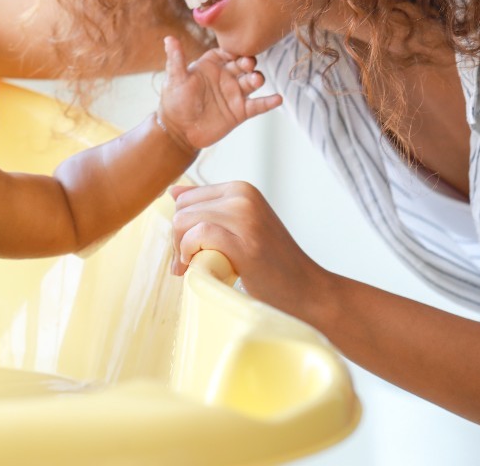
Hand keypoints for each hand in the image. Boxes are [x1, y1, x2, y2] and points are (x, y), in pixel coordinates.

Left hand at [157, 37, 281, 151]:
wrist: (180, 131)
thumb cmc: (174, 102)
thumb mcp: (175, 79)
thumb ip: (176, 59)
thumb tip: (169, 38)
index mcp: (211, 65)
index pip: (227, 52)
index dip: (234, 50)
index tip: (237, 50)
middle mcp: (226, 77)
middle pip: (243, 65)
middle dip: (248, 63)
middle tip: (247, 64)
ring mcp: (235, 93)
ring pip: (252, 82)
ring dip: (257, 79)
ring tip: (256, 80)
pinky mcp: (241, 111)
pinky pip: (258, 105)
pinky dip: (269, 102)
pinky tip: (277, 99)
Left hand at [170, 181, 328, 319]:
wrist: (307, 291)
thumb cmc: (270, 264)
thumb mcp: (240, 226)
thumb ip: (209, 208)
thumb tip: (173, 192)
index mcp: (241, 189)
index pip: (186, 198)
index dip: (180, 227)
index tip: (187, 251)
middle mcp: (243, 196)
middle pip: (182, 210)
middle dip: (177, 239)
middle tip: (187, 263)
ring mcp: (246, 218)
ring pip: (185, 221)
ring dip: (181, 249)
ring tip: (193, 267)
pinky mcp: (246, 243)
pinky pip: (198, 236)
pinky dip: (189, 253)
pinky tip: (199, 267)